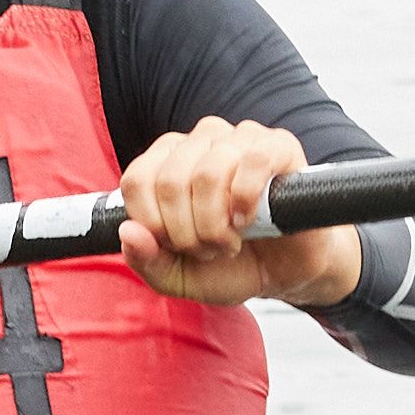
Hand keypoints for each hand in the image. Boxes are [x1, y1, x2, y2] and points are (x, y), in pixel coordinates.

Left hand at [114, 119, 360, 308]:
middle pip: (171, 181)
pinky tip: (248, 220)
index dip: (153, 224)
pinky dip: (245, 200)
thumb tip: (129, 231)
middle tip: (209, 249)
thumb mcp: (178, 276)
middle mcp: (200, 141)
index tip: (175, 247)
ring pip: (208, 172)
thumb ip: (146, 260)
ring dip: (216, 223)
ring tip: (231, 241)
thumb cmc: (230, 267)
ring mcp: (240, 138)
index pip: (137, 180)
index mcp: (167, 161)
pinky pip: (252, 160)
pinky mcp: (279, 146)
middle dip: (187, 232)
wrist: (286, 273)